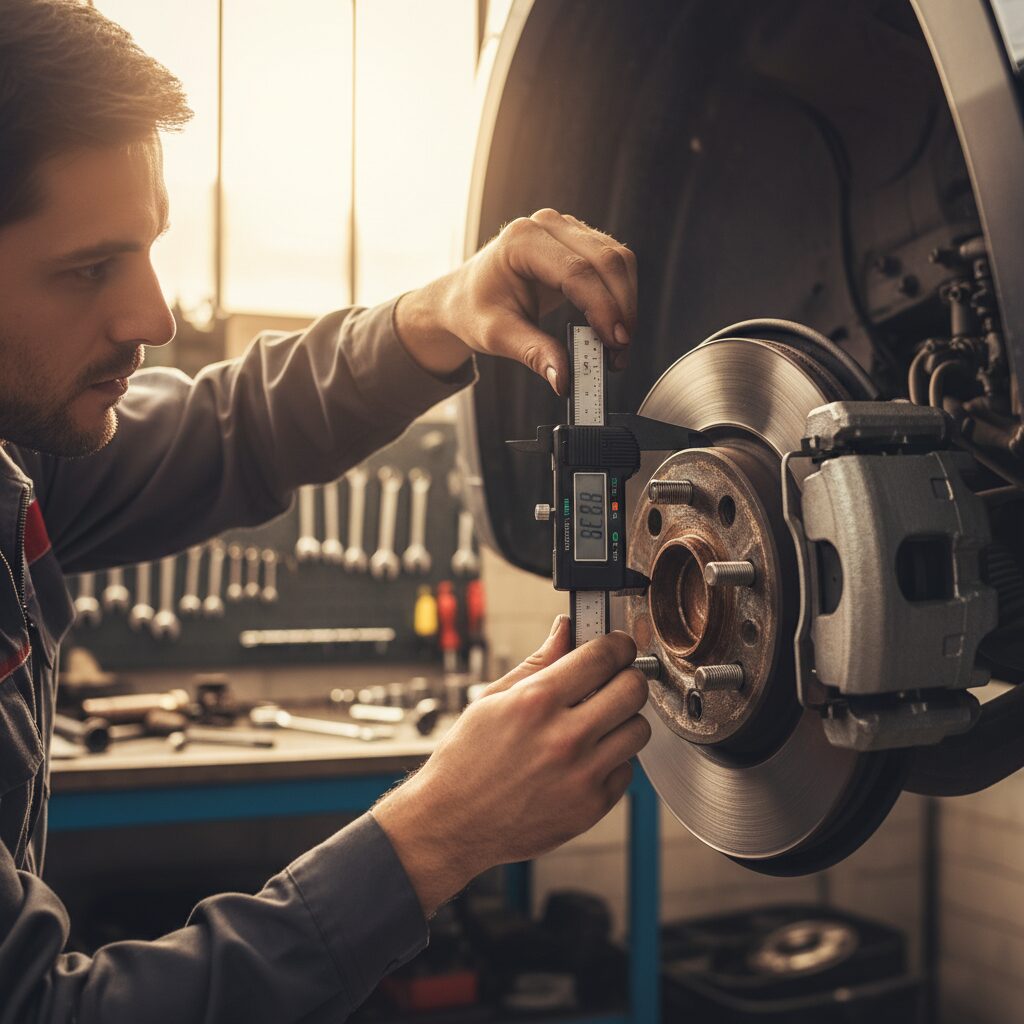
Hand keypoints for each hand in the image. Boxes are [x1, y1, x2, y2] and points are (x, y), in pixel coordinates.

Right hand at [372, 617, 650, 915]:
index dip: (617, 645)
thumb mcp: (492, 700)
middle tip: (614, 681)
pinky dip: (612, 760)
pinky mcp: (591, 806)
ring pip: (638, 729)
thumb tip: (564, 629)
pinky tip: (586, 759)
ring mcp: (581, 775)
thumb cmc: (466, 760)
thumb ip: (537, 662)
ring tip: (598, 723)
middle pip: (632, 689)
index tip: (618, 647)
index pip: (602, 657)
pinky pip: (627, 769)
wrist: (453, 823)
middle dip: (627, 677)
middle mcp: (564, 737)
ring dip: (623, 720)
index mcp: (536, 702)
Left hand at [394, 209, 636, 393]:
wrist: (465, 295)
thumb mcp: (497, 336)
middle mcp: (547, 226)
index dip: (602, 307)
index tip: (615, 342)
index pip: (576, 271)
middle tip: (620, 351)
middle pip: (606, 260)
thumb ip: (533, 354)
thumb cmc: (475, 310)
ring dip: (627, 303)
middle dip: (621, 308)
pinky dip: (621, 296)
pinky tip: (613, 326)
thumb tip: (563, 378)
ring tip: (617, 346)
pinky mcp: (580, 241)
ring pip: (618, 260)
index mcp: (522, 241)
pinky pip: (614, 264)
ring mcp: (566, 229)